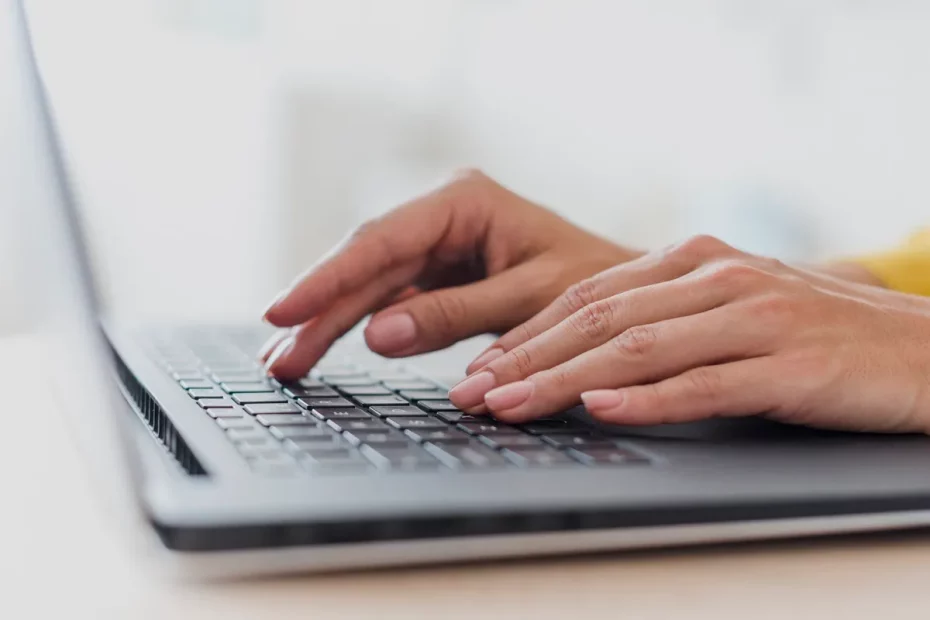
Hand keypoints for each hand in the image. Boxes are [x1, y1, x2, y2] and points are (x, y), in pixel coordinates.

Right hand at [261, 170, 641, 378]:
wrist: (630, 292)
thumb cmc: (598, 283)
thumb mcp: (530, 298)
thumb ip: (454, 314)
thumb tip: (378, 334)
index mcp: (464, 201)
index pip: (381, 241)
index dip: (328, 279)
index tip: (283, 311)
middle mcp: (443, 216)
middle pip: (366, 265)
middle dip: (318, 310)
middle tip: (276, 358)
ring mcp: (439, 245)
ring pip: (370, 285)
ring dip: (328, 322)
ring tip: (285, 361)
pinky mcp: (440, 274)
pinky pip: (390, 301)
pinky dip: (358, 326)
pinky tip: (321, 346)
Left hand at [449, 235, 929, 433]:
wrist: (923, 348)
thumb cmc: (817, 333)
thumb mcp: (731, 308)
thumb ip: (666, 320)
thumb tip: (588, 360)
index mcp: (696, 260)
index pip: (589, 295)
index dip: (528, 333)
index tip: (481, 366)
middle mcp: (717, 278)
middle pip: (600, 318)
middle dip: (526, 358)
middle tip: (473, 392)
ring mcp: (755, 318)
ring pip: (640, 348)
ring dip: (565, 380)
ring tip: (512, 406)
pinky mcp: (791, 364)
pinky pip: (706, 383)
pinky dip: (648, 399)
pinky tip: (602, 410)